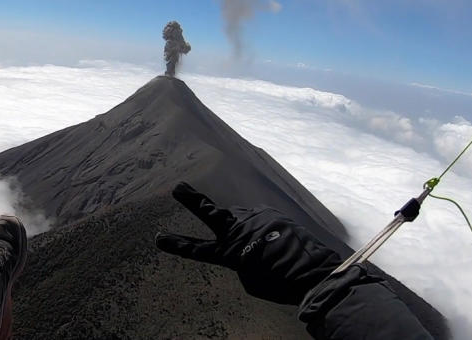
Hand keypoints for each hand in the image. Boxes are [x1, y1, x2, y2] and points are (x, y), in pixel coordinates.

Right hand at [155, 182, 340, 304]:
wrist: (313, 272)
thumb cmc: (278, 284)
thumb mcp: (251, 278)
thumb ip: (240, 257)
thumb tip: (242, 237)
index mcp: (230, 253)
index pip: (197, 249)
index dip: (177, 244)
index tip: (158, 238)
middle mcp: (239, 232)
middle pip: (211, 213)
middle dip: (192, 199)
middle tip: (178, 187)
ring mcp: (255, 218)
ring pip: (239, 217)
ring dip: (242, 226)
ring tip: (258, 244)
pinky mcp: (271, 213)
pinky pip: (258, 218)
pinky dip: (260, 226)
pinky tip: (274, 239)